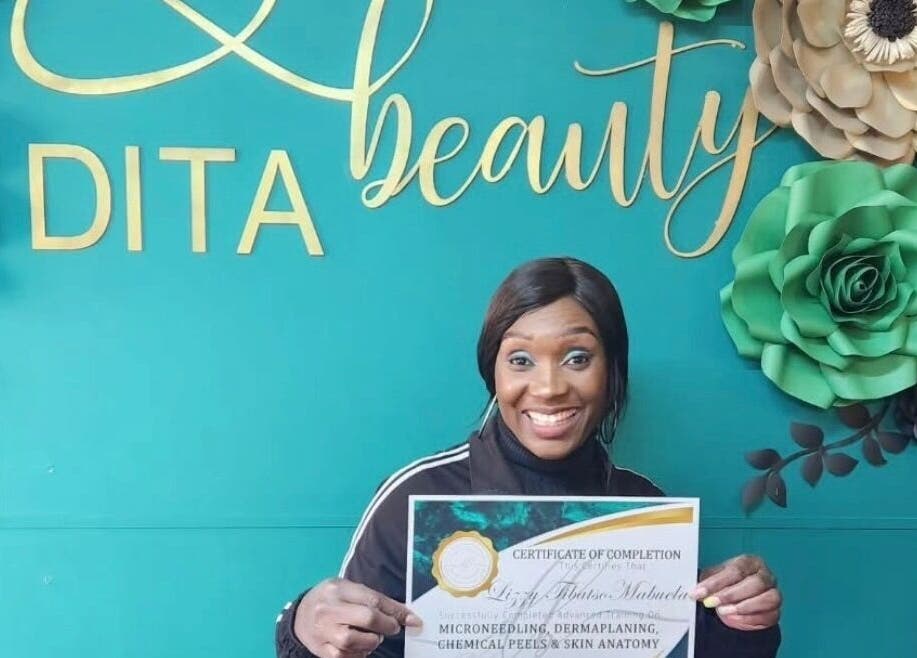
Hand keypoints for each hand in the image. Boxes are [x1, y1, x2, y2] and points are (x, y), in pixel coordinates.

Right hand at [294, 578, 421, 657]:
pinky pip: (345, 656)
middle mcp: (329, 609)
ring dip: (372, 641)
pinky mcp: (321, 649)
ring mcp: (323, 630)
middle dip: (386, 625)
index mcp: (338, 589)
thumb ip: (374, 599)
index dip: (396, 611)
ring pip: (355, 641)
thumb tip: (405, 614)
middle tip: (392, 628)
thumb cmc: (332, 599)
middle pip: (367, 618)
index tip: (413, 620)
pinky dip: (359, 654)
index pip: (373, 599)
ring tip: (372, 636)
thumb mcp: (349, 589)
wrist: (300, 615)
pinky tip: (360, 646)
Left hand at [691, 554, 780, 630]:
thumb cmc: (726, 583)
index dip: (717, 582)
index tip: (700, 592)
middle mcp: (766, 575)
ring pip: (767, 599)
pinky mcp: (775, 611)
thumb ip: (707, 582)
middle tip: (711, 603)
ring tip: (723, 612)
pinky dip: (750, 619)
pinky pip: (769, 616)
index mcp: (750, 562)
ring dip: (743, 607)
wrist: (736, 600)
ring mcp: (774, 593)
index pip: (736, 569)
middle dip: (731, 595)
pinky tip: (734, 619)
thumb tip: (696, 591)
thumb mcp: (714, 578)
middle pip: (755, 583)